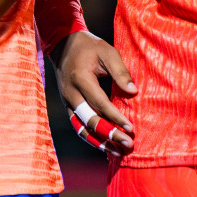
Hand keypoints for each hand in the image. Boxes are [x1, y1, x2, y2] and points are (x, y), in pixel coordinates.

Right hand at [52, 30, 136, 155]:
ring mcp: (66, 101)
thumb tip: (133, 92)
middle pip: (89, 119)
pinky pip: (77, 125)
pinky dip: (90, 138)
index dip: (115, 117)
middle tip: (128, 144)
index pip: (99, 103)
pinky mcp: (67, 105)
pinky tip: (105, 146)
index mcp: (81, 78)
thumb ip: (120, 71)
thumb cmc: (90, 48)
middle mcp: (70, 93)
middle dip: (109, 134)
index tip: (131, 128)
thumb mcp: (108, 52)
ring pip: (80, 127)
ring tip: (117, 152)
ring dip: (99, 141)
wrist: (63, 44)